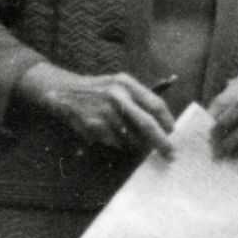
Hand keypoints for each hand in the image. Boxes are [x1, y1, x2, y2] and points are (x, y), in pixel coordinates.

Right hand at [33, 60, 181, 160]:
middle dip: (161, 142)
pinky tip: (108, 133)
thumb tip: (164, 125)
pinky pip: (115, 143)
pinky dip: (117, 143)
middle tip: (170, 154)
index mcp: (126, 83)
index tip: (174, 134)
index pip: (155, 104)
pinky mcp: (94, 126)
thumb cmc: (97, 91)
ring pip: (131, 138)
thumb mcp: (118, 85)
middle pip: (147, 124)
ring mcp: (104, 112)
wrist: (63, 91)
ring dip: (135, 144)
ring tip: (126, 135)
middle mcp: (117, 96)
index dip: (167, 121)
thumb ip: (140, 99)